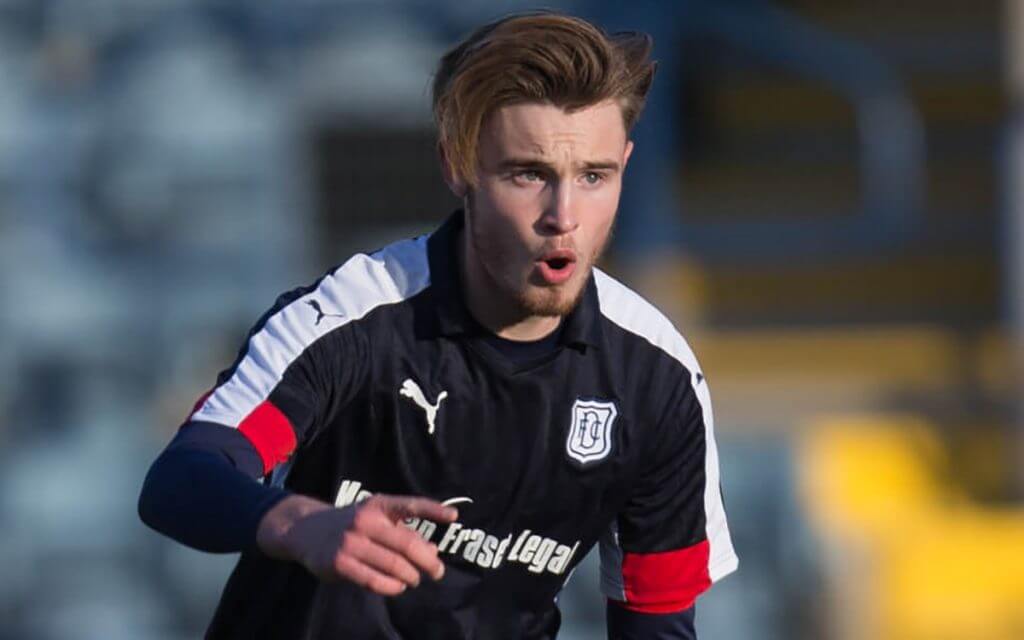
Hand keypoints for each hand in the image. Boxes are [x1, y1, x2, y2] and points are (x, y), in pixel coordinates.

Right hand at [257, 494, 457, 595]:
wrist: (306, 530)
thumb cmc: (351, 525)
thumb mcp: (375, 519)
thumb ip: (403, 531)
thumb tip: (433, 550)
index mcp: (378, 505)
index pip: (410, 505)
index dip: (433, 509)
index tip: (454, 516)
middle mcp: (365, 520)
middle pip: (407, 543)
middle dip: (428, 561)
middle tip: (438, 571)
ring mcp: (351, 541)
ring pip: (394, 564)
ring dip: (411, 576)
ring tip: (415, 579)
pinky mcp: (340, 562)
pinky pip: (374, 580)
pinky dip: (393, 587)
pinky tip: (398, 587)